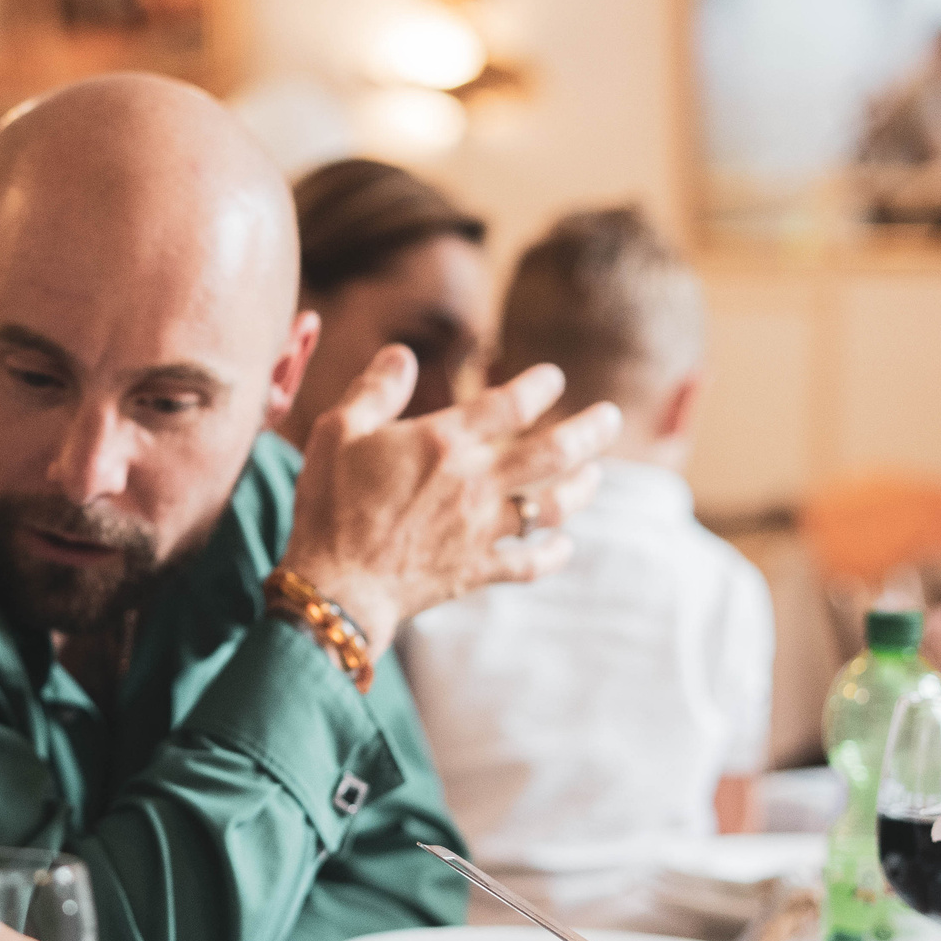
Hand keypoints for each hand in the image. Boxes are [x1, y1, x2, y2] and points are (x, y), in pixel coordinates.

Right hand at [284, 348, 617, 655]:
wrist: (335, 586)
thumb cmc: (329, 505)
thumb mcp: (337, 432)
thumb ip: (375, 389)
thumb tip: (401, 354)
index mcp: (443, 441)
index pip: (509, 403)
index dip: (537, 386)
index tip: (553, 378)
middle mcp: (474, 482)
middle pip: (552, 453)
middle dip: (589, 432)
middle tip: (611, 418)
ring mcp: (481, 529)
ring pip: (551, 507)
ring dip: (581, 489)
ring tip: (597, 476)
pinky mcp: (476, 569)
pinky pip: (528, 563)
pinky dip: (551, 554)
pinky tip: (565, 546)